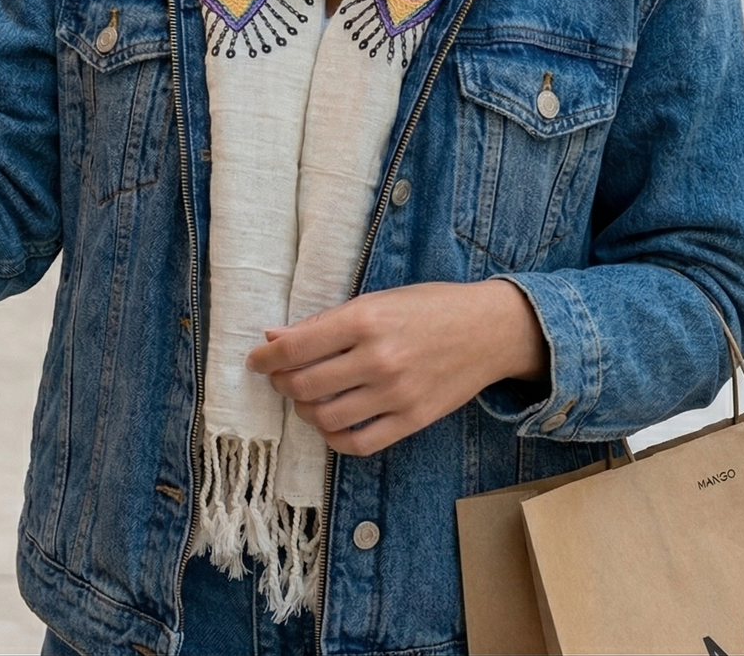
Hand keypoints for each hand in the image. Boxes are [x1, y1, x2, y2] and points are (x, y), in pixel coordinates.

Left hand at [247, 280, 547, 456]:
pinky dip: (335, 438)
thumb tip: (275, 337)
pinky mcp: (412, 420)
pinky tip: (331, 423)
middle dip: (281, 383)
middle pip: (304, 386)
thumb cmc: (429, 306)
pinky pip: (359, 443)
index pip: (296, 348)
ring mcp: (396, 393)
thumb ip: (325, 322)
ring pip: (326, 417)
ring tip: (305, 398)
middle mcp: (377, 358)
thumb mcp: (376, 299)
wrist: (488, 329)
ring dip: (304, 411)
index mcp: (365, 319)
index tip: (255, 360)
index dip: (265, 357)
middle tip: (278, 377)